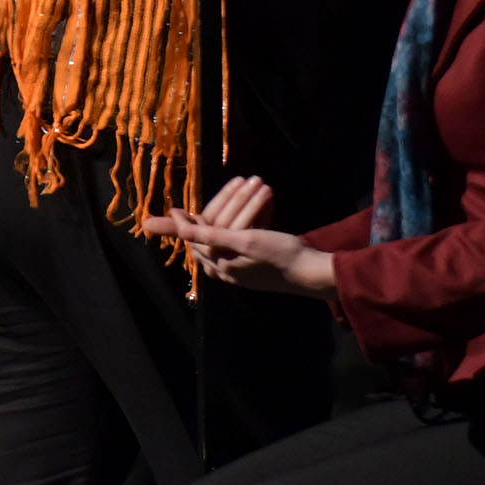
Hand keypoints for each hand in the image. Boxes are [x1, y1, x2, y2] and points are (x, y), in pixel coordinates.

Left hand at [140, 175, 337, 296]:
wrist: (310, 273)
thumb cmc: (280, 254)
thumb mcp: (246, 241)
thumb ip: (212, 237)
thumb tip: (181, 230)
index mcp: (222, 265)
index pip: (194, 242)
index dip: (183, 224)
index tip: (175, 209)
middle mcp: (227, 273)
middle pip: (202, 249)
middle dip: (194, 230)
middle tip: (185, 215)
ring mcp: (240, 276)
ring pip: (216, 253)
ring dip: (209, 236)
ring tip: (203, 223)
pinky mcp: (252, 273)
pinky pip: (230, 257)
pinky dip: (225, 242)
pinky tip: (229, 237)